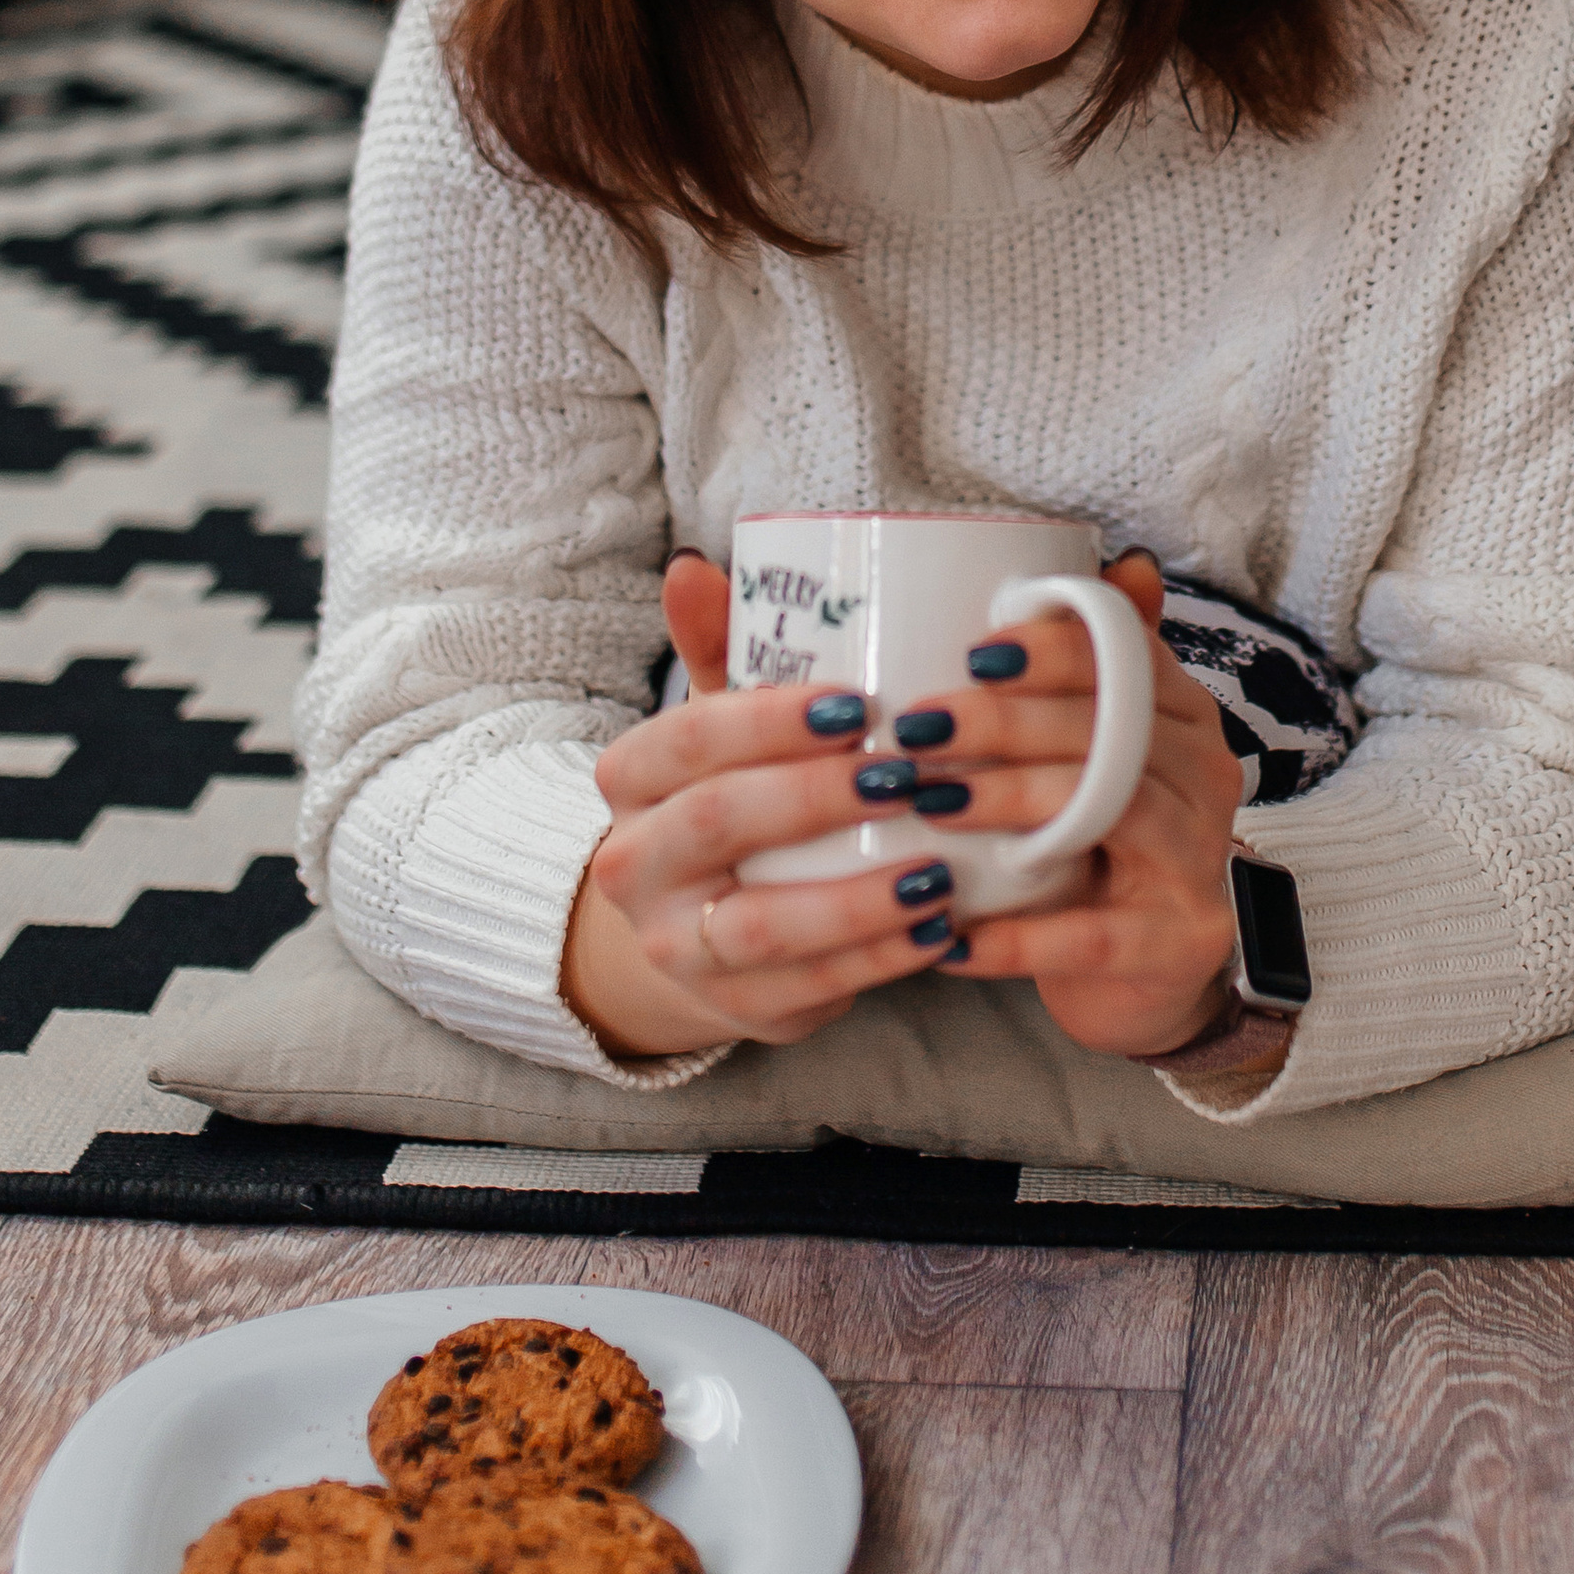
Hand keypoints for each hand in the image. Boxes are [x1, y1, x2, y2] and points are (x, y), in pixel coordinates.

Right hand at [564, 555, 973, 1056]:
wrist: (695, 927)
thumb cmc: (734, 797)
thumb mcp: (721, 725)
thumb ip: (721, 648)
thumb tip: (696, 566)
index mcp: (631, 777)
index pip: (689, 738)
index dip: (770, 720)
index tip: (860, 700)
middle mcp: (634, 864)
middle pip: (720, 823)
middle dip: (818, 797)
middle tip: (908, 773)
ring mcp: (677, 945)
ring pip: (762, 926)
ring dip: (859, 899)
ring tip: (938, 869)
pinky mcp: (734, 1008)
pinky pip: (808, 990)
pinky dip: (880, 961)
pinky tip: (942, 930)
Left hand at [896, 553, 1256, 1063]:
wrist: (1152, 968)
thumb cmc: (1105, 838)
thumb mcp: (1098, 746)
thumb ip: (1095, 663)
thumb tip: (1123, 562)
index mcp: (1183, 715)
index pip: (1130, 661)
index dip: (1054, 651)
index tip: (972, 652)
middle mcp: (1206, 778)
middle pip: (1112, 731)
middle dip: (1006, 724)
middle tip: (916, 728)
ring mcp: (1198, 862)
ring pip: (1113, 813)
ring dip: (1012, 803)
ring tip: (929, 805)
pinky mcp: (1178, 941)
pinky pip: (1092, 936)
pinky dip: (1016, 937)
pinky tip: (948, 934)